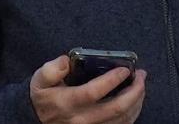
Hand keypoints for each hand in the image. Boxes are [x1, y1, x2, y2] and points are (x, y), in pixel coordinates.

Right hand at [29, 54, 146, 123]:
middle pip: (115, 108)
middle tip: (141, 75)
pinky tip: (136, 101)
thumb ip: (51, 69)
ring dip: (137, 101)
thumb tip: (66, 61)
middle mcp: (81, 120)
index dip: (112, 80)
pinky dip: (133, 114)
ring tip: (141, 85)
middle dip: (134, 91)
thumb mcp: (40, 80)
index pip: (93, 92)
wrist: (37, 120)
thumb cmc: (43, 97)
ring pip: (122, 119)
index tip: (125, 68)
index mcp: (67, 103)